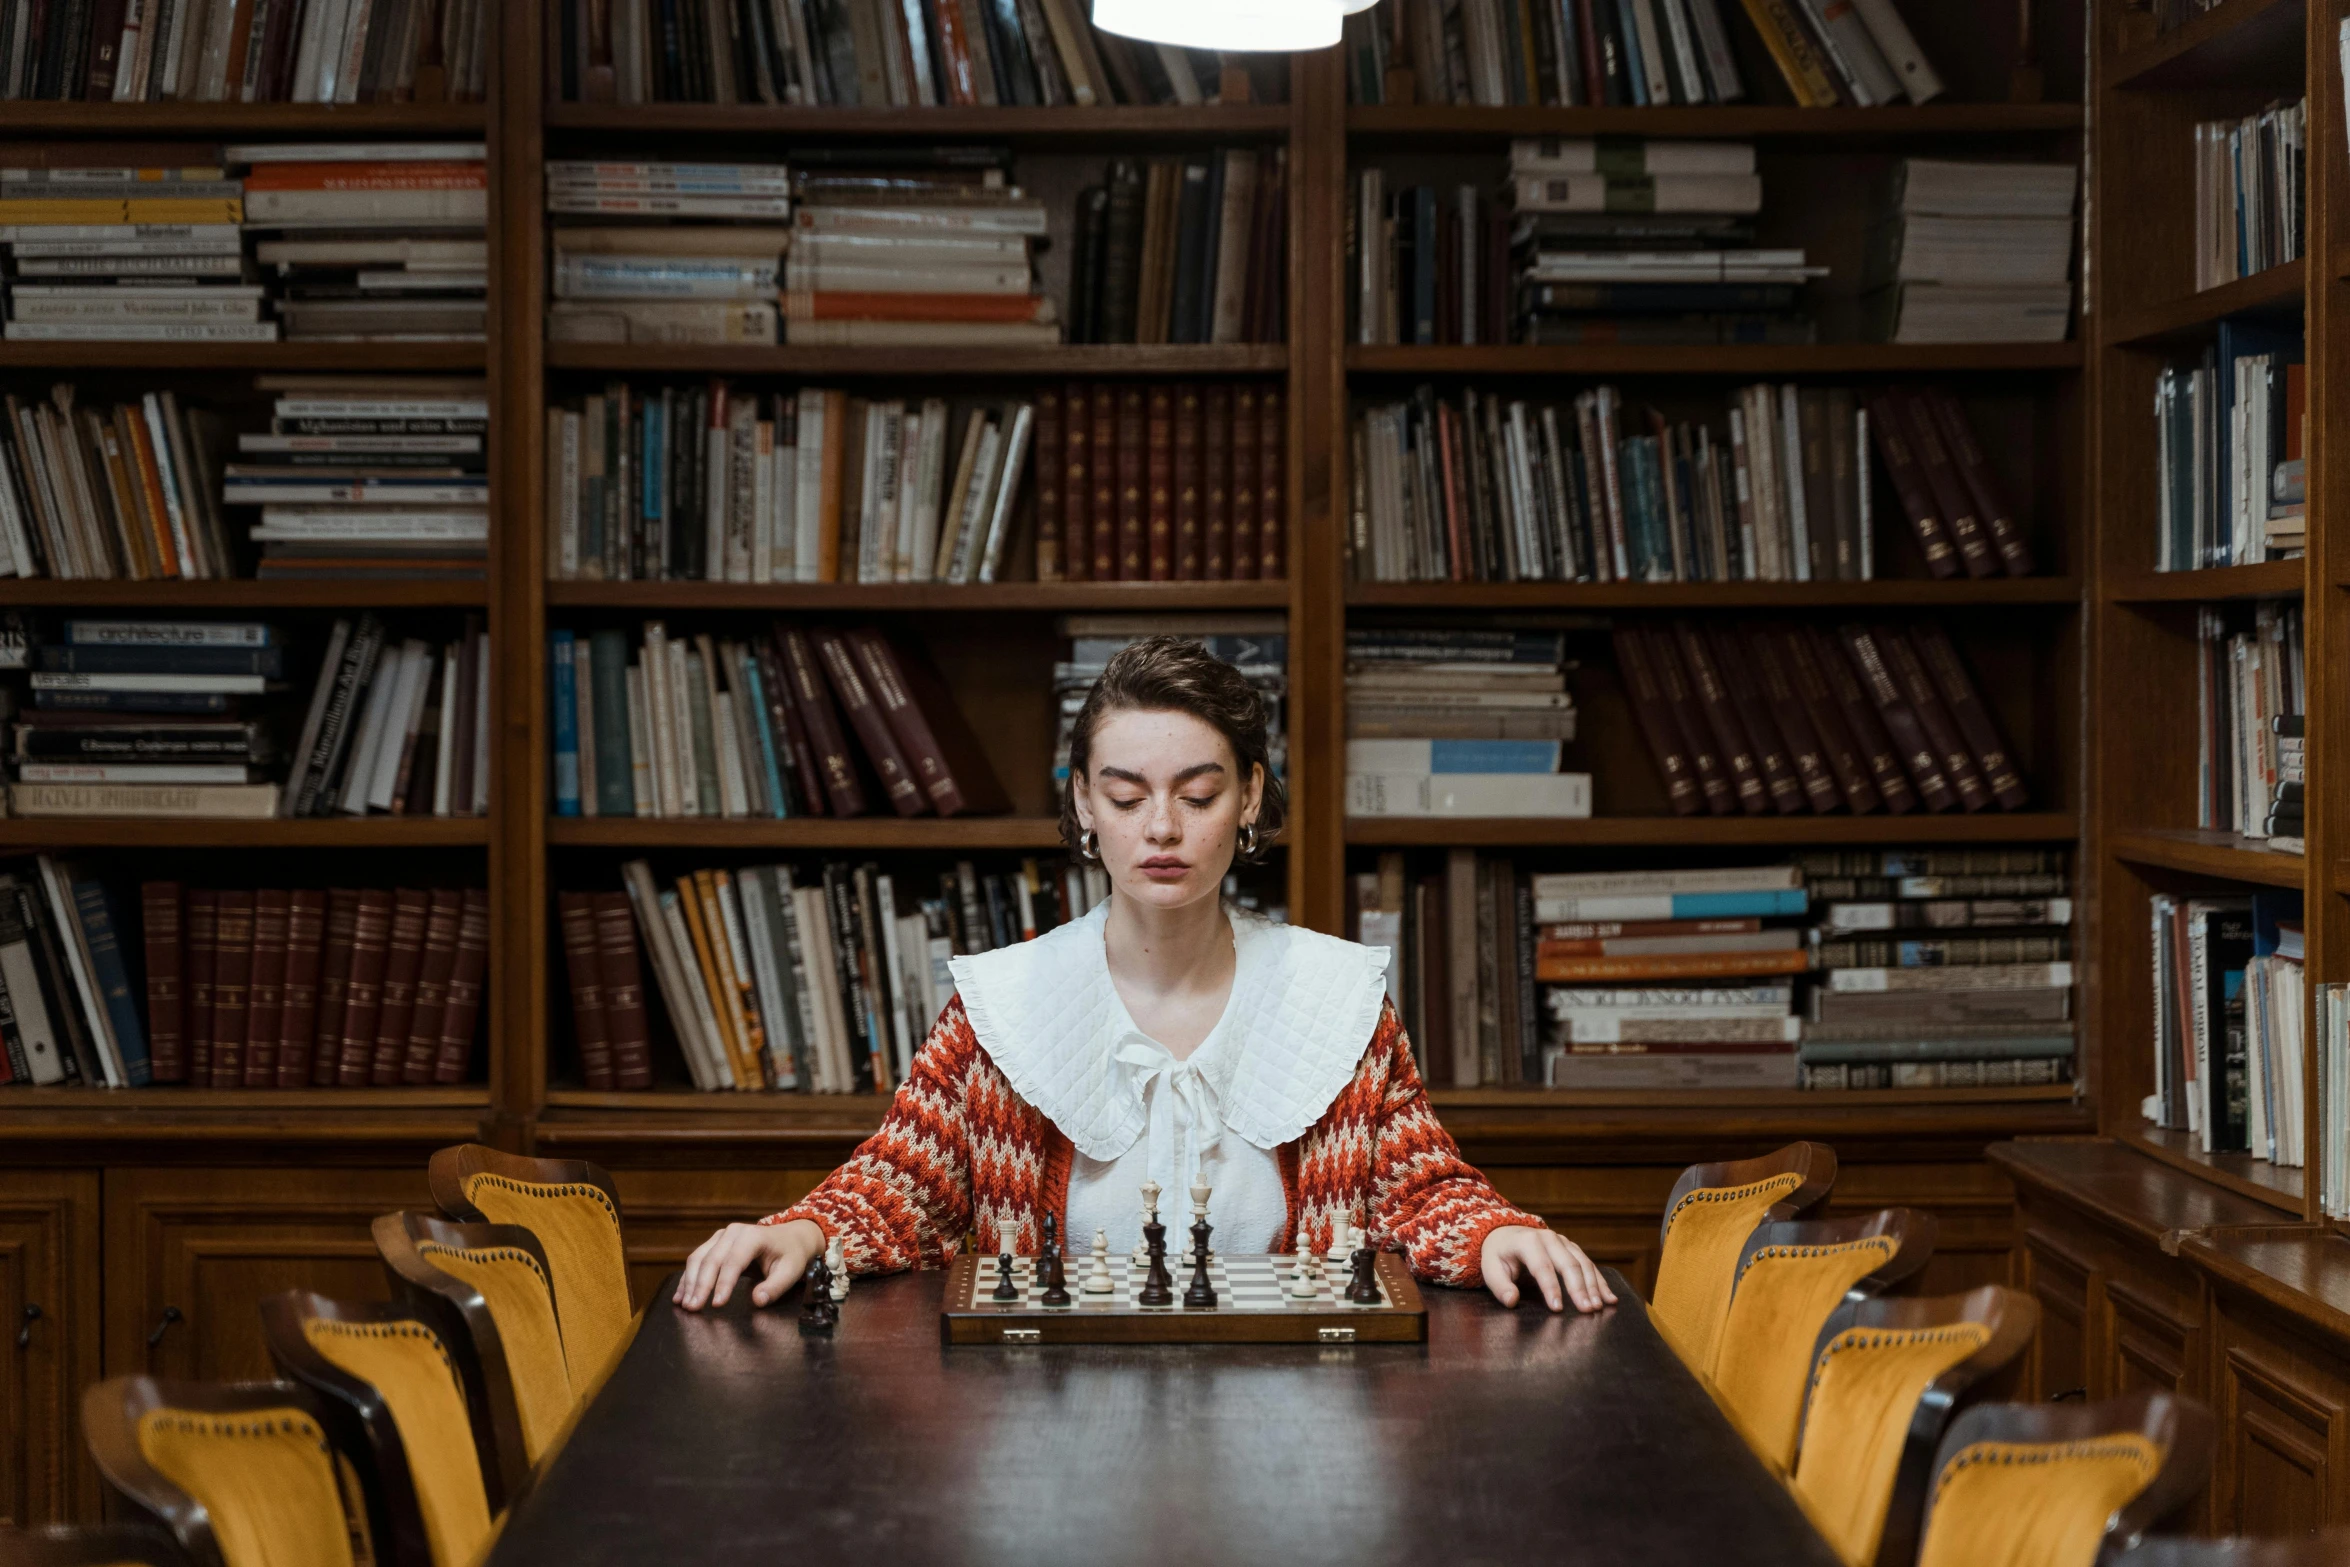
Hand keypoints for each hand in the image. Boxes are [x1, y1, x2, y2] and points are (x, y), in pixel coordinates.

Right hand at [674, 1218, 826, 1311]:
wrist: (790, 1237)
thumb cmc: (790, 1256)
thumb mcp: (791, 1271)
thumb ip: (775, 1287)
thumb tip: (757, 1301)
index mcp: (753, 1236)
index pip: (734, 1261)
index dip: (724, 1283)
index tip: (717, 1304)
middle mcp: (734, 1232)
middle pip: (712, 1259)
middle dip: (700, 1285)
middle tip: (693, 1308)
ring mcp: (722, 1236)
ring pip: (699, 1258)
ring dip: (689, 1282)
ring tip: (685, 1305)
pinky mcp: (715, 1243)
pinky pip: (697, 1259)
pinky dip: (687, 1278)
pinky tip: (680, 1295)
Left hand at [1480, 1225, 1616, 1313]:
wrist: (1505, 1234)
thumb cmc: (1499, 1255)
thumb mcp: (1491, 1268)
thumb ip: (1499, 1285)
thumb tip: (1512, 1301)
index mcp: (1527, 1242)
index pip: (1542, 1266)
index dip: (1551, 1288)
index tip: (1557, 1309)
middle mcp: (1549, 1238)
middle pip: (1568, 1263)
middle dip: (1579, 1288)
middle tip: (1587, 1310)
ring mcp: (1563, 1242)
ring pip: (1583, 1263)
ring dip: (1593, 1286)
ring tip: (1599, 1307)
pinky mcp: (1572, 1248)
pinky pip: (1589, 1264)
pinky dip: (1600, 1282)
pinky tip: (1610, 1298)